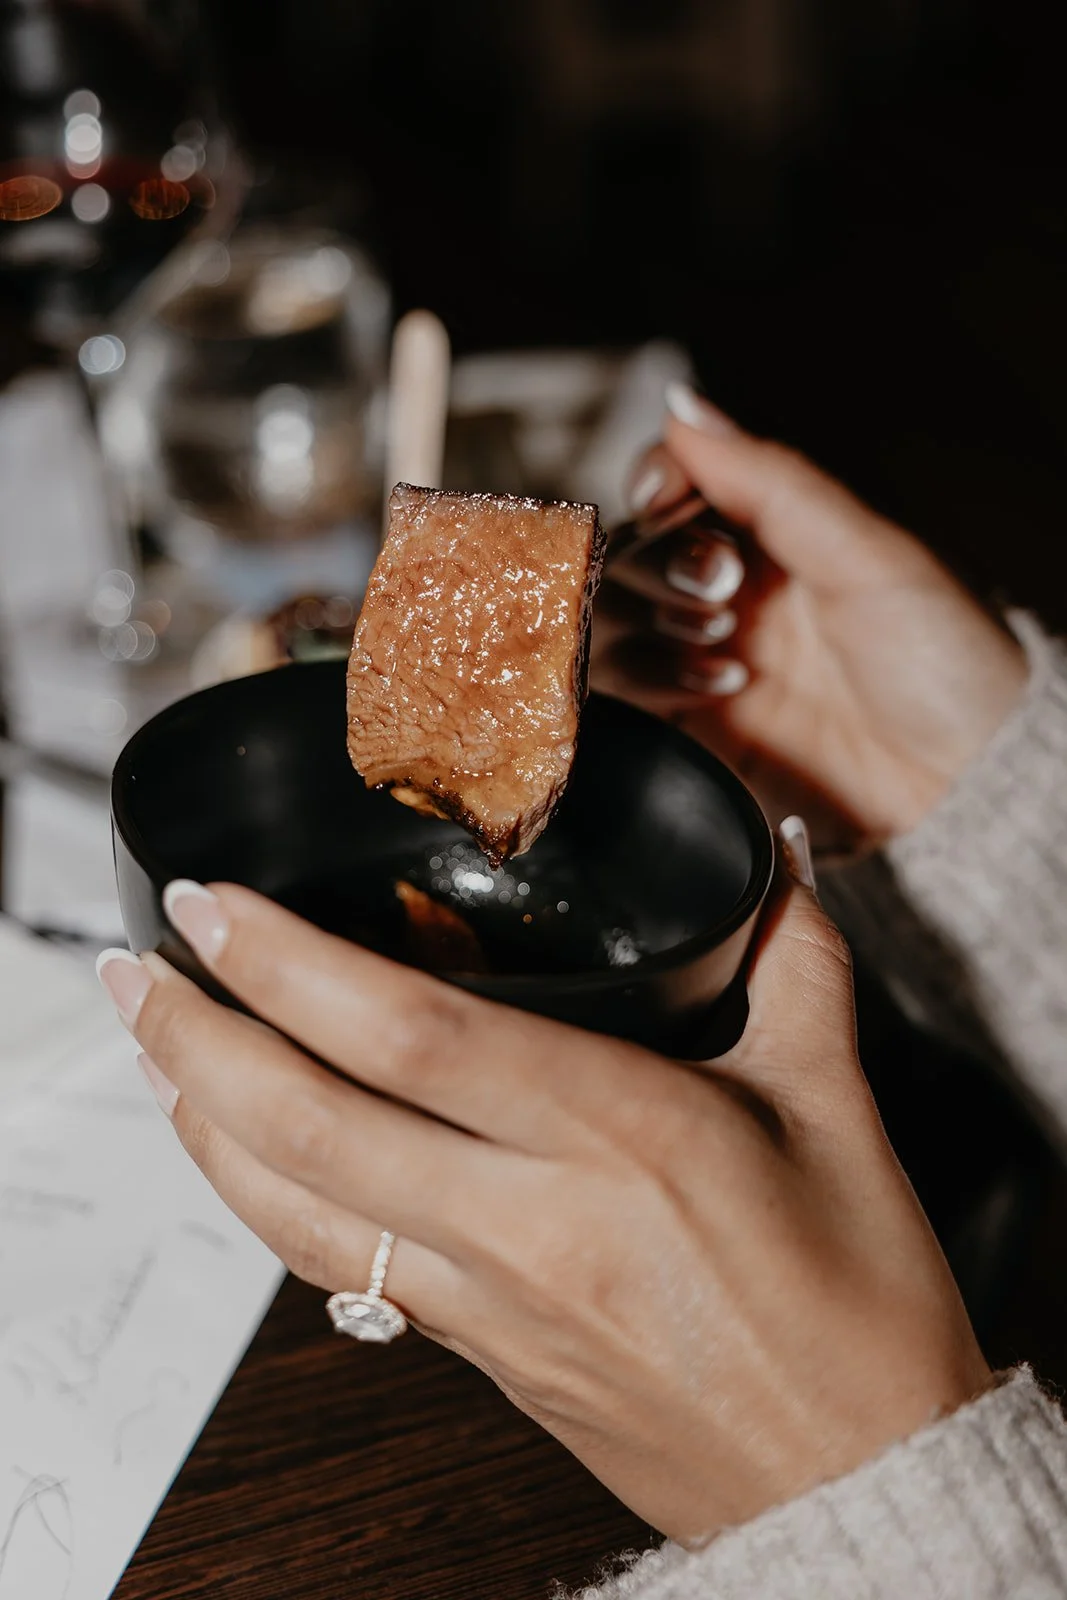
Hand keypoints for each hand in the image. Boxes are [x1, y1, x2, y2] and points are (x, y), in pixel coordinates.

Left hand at [98, 841, 989, 1543]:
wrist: (855, 1484)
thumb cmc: (855, 1310)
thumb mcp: (838, 1109)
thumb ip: (798, 964)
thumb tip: (775, 861)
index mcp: (626, 1139)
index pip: (415, 1036)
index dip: (290, 965)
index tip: (214, 905)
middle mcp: (536, 1223)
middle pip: (314, 1124)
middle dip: (198, 1038)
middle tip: (135, 968)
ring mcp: (494, 1301)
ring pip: (299, 1211)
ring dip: (202, 1123)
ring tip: (153, 1048)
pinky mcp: (480, 1354)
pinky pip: (339, 1268)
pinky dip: (265, 1201)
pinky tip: (239, 1155)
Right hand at [595, 385, 1027, 849]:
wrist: (967, 778)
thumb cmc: (947, 661)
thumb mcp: (863, 553)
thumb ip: (769, 480)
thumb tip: (683, 407)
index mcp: (779, 533)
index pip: (679, 484)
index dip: (657, 482)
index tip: (659, 495)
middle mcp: (737, 589)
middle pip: (636, 550)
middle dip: (664, 560)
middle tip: (723, 586)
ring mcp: (713, 656)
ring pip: (621, 618)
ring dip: (657, 619)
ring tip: (722, 640)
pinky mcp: (700, 726)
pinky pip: (631, 691)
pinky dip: (654, 679)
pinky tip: (717, 685)